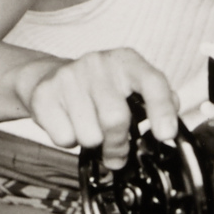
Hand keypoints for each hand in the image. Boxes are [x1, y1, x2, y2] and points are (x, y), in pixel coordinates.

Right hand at [21, 47, 179, 167]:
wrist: (49, 77)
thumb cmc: (99, 89)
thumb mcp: (130, 87)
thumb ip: (154, 102)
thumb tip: (169, 126)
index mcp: (127, 61)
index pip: (152, 82)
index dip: (162, 110)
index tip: (165, 135)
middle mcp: (98, 63)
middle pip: (115, 118)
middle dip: (118, 144)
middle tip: (116, 152)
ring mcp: (69, 77)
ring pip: (89, 135)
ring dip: (92, 143)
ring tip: (89, 128)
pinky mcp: (45, 94)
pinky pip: (64, 138)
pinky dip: (69, 141)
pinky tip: (70, 124)